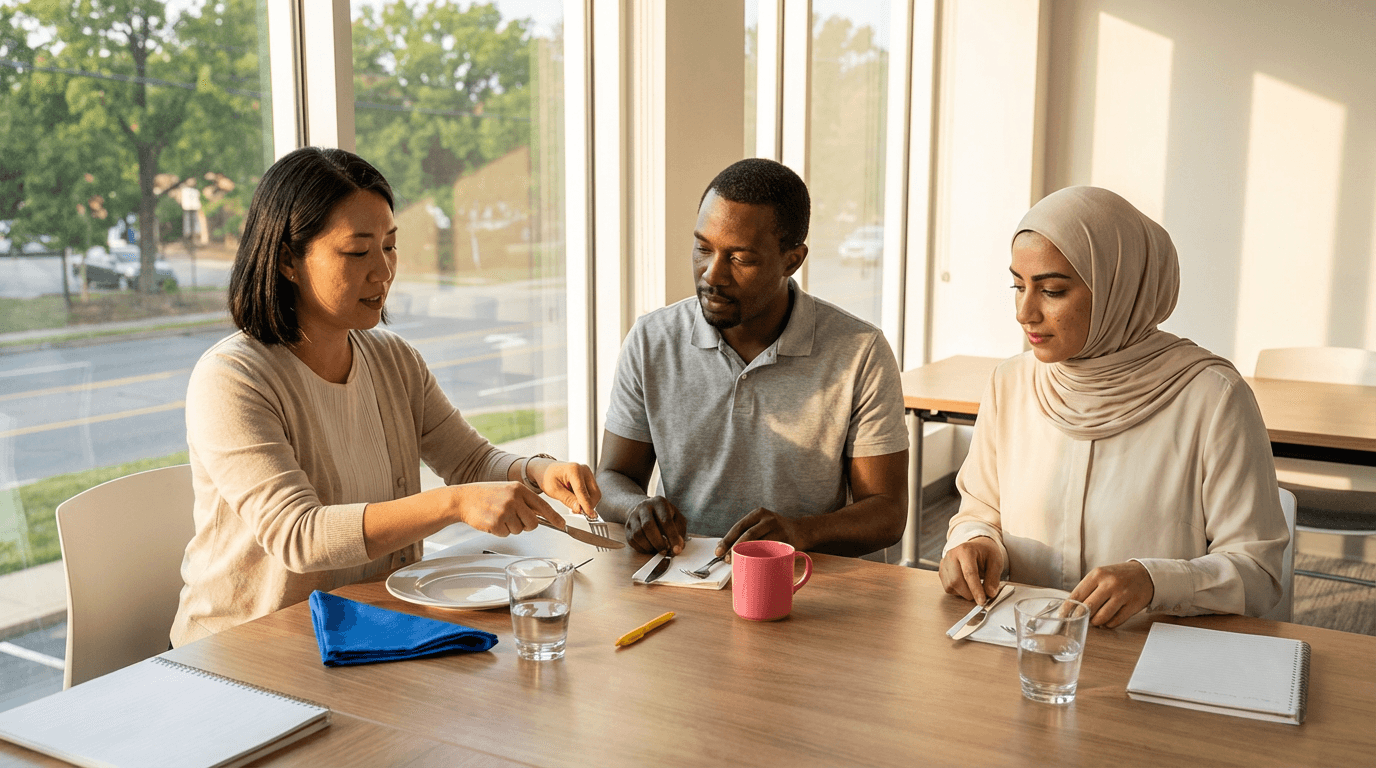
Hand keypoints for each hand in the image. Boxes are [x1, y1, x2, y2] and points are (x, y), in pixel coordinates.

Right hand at [448, 482, 564, 536]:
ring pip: (519, 530)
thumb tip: (541, 515)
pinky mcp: (496, 523)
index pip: (543, 506)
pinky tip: (491, 521)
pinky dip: (499, 531)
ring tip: (498, 516)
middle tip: (513, 519)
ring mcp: (505, 511)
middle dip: (526, 525)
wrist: (463, 499)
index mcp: (519, 489)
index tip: (563, 524)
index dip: (555, 517)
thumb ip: (524, 500)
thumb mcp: (508, 490)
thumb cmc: (485, 495)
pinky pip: (506, 534)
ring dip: (510, 527)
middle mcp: (514, 499)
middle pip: (533, 523)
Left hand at [533, 460, 600, 518]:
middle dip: (588, 505)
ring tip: (574, 505)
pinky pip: (592, 492)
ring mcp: (588, 473)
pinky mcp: (589, 477)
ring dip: (587, 503)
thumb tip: (579, 508)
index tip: (589, 515)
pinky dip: (586, 499)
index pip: (583, 491)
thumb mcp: (553, 490)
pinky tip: (576, 500)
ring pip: (595, 494)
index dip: (586, 505)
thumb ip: (567, 499)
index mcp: (574, 470)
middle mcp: (584, 469)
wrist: (546, 470)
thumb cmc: (547, 477)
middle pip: (594, 493)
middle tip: (576, 511)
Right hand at [625, 496, 686, 554]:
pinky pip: (632, 540)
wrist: (647, 509)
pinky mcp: (627, 526)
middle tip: (665, 551)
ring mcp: (633, 516)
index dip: (672, 537)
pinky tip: (650, 548)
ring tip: (657, 550)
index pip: (665, 521)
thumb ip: (680, 531)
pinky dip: (642, 548)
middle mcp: (644, 507)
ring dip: (649, 546)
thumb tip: (678, 547)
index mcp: (659, 502)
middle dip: (658, 542)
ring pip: (638, 534)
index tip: (676, 549)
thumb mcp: (677, 518)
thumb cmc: (665, 515)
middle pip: (648, 526)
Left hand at [718, 508, 803, 558]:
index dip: (727, 539)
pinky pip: (770, 551)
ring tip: (737, 563)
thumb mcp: (760, 525)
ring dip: (746, 555)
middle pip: (748, 534)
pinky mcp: (787, 541)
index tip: (718, 551)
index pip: (739, 526)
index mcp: (758, 513)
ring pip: (759, 544)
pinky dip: (760, 558)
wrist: (801, 531)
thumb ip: (745, 533)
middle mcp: (768, 519)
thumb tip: (722, 548)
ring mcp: (779, 529)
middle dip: (734, 548)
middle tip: (726, 560)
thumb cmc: (774, 531)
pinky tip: (754, 563)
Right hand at [939, 537, 1004, 604]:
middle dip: (969, 593)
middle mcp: (952, 555)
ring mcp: (944, 563)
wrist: (977, 547)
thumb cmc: (985, 553)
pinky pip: (948, 588)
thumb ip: (993, 578)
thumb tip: (989, 593)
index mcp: (966, 550)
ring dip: (964, 592)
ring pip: (951, 586)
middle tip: (981, 595)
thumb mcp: (996, 562)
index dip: (975, 589)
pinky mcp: (941, 571)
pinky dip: (958, 591)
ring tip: (974, 586)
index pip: (969, 573)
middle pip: (956, 581)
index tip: (982, 601)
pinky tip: (966, 584)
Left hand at [1068, 561, 1154, 627]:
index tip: (1061, 616)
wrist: (1145, 574)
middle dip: (1081, 617)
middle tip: (1079, 620)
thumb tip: (1071, 608)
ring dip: (1095, 622)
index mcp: (1097, 574)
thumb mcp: (1101, 575)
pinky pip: (1115, 621)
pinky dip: (1108, 624)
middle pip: (1088, 607)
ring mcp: (1122, 594)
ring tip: (1095, 620)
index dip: (1067, 608)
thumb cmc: (1118, 576)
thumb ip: (1087, 589)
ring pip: (1101, 617)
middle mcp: (1109, 583)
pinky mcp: (1133, 605)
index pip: (1077, 594)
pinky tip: (1107, 620)